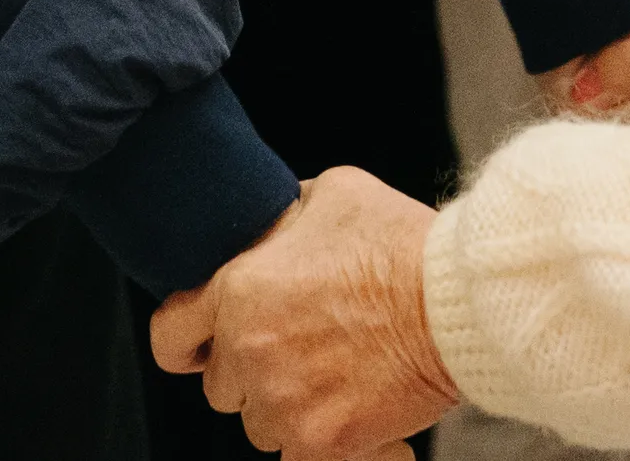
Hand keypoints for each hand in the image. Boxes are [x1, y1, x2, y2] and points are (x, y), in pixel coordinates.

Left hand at [153, 168, 456, 460]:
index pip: (170, 334)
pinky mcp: (320, 441)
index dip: (185, 341)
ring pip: (258, 424)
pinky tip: (347, 410)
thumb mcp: (334, 194)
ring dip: (286, 406)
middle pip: (221, 385)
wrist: (458, 303)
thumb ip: (285, 218)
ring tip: (333, 376)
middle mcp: (250, 351)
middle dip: (252, 370)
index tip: (198, 347)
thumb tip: (273, 228)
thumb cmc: (403, 247)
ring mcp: (282, 401)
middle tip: (300, 350)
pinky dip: (318, 441)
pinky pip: (295, 456)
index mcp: (240, 290)